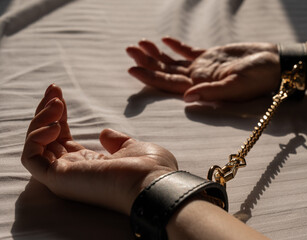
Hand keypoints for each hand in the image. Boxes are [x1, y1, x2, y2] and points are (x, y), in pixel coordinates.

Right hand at [21, 84, 177, 214]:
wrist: (154, 184)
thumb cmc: (150, 169)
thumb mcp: (134, 148)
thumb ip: (117, 142)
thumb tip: (104, 133)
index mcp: (91, 163)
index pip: (64, 138)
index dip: (59, 116)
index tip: (60, 94)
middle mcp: (75, 170)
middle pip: (47, 140)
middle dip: (46, 112)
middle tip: (54, 89)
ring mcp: (65, 175)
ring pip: (36, 147)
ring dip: (41, 120)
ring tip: (57, 104)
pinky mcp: (58, 178)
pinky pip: (31, 158)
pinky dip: (36, 137)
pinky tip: (55, 125)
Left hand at [127, 37, 279, 101]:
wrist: (275, 64)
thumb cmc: (259, 77)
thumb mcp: (236, 85)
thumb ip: (211, 91)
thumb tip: (185, 98)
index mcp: (201, 87)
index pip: (169, 83)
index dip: (150, 77)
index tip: (132, 68)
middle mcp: (198, 79)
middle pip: (167, 71)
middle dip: (148, 62)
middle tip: (130, 49)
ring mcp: (203, 67)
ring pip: (174, 61)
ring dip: (157, 53)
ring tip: (141, 43)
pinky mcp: (211, 56)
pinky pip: (189, 51)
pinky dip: (176, 46)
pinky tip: (165, 40)